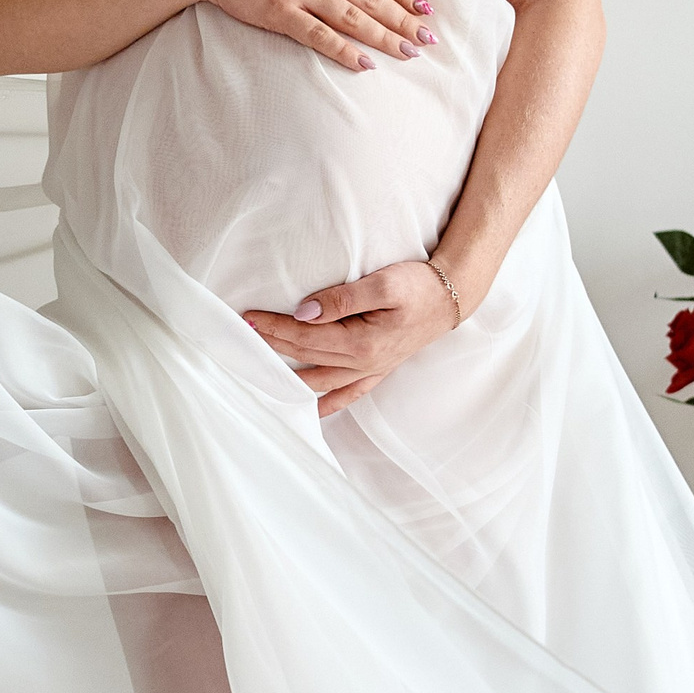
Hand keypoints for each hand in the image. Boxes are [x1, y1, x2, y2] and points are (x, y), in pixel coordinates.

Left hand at [242, 260, 457, 413]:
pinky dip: (325, 404)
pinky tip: (309, 409)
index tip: (249, 316)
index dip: (275, 326)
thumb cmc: (418, 286)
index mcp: (361, 343)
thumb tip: (305, 312)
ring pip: (319, 379)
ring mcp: (370, 371)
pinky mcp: (377, 370)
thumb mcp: (383, 283)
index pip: (305, 336)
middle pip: (305, 356)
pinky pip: (347, 394)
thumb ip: (342, 298)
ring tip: (260, 366)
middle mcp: (362, 364)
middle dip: (272, 344)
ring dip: (287, 374)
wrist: (450, 299)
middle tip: (243, 332)